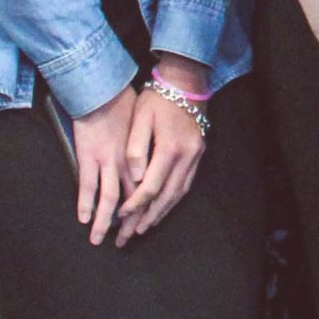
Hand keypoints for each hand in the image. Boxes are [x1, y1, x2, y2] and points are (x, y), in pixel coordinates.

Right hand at [69, 88, 140, 246]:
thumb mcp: (146, 130)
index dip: (147, 211)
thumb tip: (149, 172)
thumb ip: (148, 153)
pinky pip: (87, 186)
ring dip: (104, 222)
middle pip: (131, 201)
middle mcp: (129, 163)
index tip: (144, 227)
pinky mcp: (88, 157)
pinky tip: (83, 218)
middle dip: (127, 224)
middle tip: (124, 242)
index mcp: (144, 158)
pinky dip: (85, 204)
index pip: (148, 192)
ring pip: (109, 199)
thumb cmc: (127, 107)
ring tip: (98, 239)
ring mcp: (108, 162)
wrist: (105, 91)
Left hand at [114, 62, 209, 246]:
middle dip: (145, 218)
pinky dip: (172, 200)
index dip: (134, 205)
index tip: (119, 216)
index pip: (149, 187)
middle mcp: (186, 157)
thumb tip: (133, 178)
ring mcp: (195, 157)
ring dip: (160, 213)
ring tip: (144, 228)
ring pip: (177, 194)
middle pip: (164, 197)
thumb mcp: (140, 118)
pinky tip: (162, 208)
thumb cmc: (158, 98)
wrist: (186, 82)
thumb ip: (135, 149)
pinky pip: (185, 184)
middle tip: (129, 236)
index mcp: (169, 149)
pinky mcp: (198, 154)